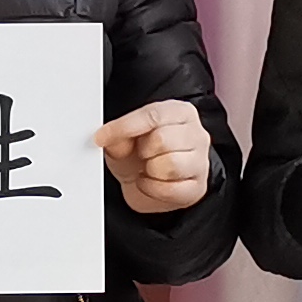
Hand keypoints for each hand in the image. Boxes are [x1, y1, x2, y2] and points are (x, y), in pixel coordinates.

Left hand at [99, 98, 212, 214]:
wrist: (146, 182)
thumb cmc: (139, 155)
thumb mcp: (123, 140)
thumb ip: (117, 137)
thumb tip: (108, 138)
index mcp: (180, 112)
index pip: (152, 115)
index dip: (124, 127)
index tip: (101, 137)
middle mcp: (196, 134)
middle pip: (162, 140)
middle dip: (143, 151)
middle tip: (141, 154)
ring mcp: (201, 162)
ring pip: (169, 165)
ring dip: (149, 170)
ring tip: (148, 168)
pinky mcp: (198, 187)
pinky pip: (170, 189)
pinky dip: (153, 189)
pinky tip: (152, 182)